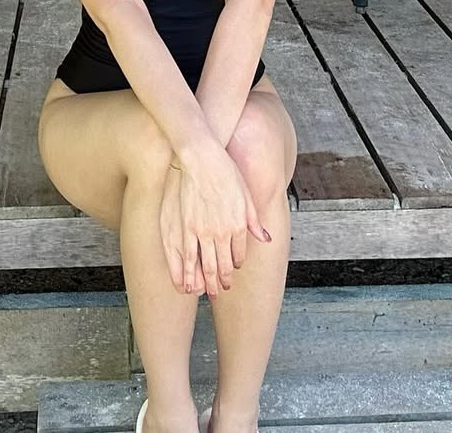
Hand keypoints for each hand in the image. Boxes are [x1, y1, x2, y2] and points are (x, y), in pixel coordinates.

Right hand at [160, 145, 271, 299]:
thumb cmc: (225, 172)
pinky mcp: (186, 228)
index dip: (236, 263)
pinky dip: (189, 274)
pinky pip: (188, 257)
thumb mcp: (246, 196)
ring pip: (206, 267)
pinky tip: (187, 283)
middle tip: (223, 289)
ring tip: (209, 292)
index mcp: (239, 225)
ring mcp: (203, 232)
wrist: (202, 158)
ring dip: (208, 282)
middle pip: (223, 265)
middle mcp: (222, 233)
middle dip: (224, 280)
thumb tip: (265, 238)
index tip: (233, 267)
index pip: (239, 254)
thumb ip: (254, 221)